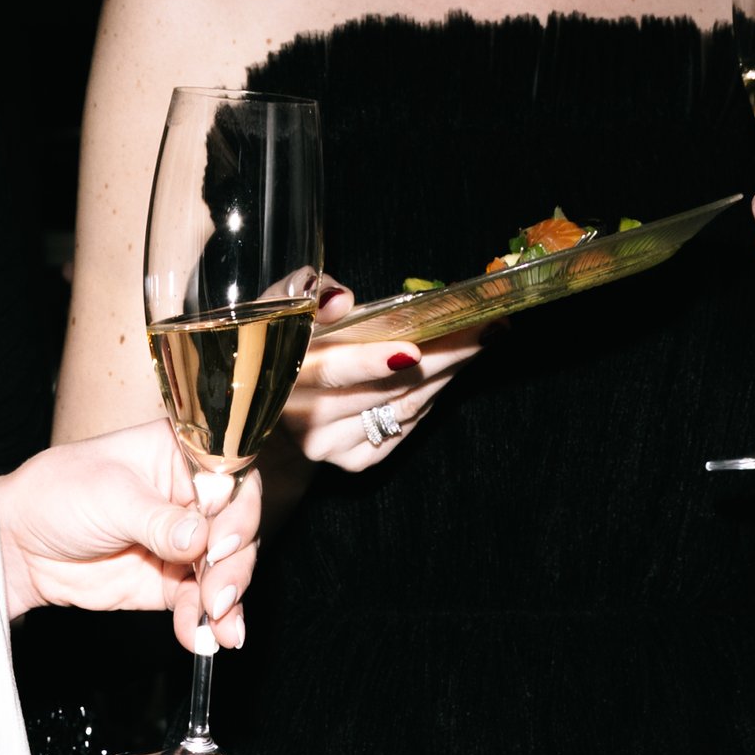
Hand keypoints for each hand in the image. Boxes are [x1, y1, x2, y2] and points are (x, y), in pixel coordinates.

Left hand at [0, 423, 258, 649]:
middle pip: (238, 529)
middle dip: (234, 566)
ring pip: (226, 570)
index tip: (221, 540)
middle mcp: (190, 496)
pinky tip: (202, 638)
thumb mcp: (109, 496)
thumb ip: (157, 520)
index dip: (238, 509)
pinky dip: (204, 623)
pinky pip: (198, 603)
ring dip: (227, 601)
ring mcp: (184, 542)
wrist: (21, 544)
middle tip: (217, 594)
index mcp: (180, 454)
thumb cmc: (57, 495)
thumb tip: (199, 537)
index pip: (233, 475)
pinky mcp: (170, 582)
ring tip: (218, 625)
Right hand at [284, 284, 480, 475]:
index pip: (334, 371)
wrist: (272, 398)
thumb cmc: (285, 341)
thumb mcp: (283, 305)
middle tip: (483, 327)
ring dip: (447, 372)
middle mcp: (309, 422)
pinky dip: (432, 395)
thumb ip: (306, 293)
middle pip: (386, 389)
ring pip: (404, 407)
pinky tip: (451, 369)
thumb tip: (340, 300)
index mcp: (286, 379)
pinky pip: (406, 425)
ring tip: (480, 340)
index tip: (414, 349)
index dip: (373, 362)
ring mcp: (334, 448)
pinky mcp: (356, 461)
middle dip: (441, 355)